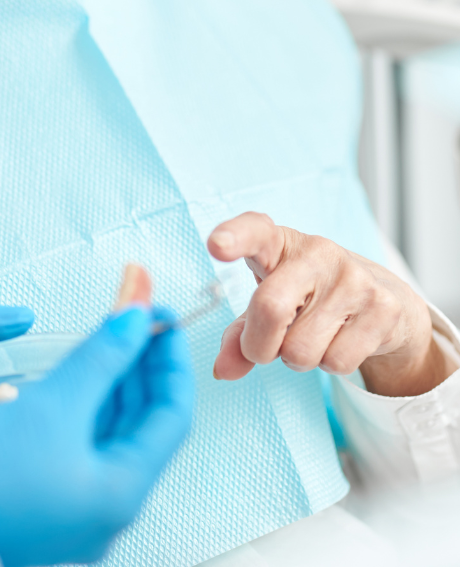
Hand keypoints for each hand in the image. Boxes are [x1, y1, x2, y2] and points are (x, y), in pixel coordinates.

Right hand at [0, 306, 193, 566]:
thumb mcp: (49, 406)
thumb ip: (100, 357)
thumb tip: (138, 316)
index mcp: (121, 493)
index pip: (171, 415)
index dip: (169, 360)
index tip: (162, 315)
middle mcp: (106, 509)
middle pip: (141, 424)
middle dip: (139, 364)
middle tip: (133, 314)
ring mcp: (75, 511)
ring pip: (110, 433)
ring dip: (111, 380)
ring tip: (105, 333)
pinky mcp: (45, 503)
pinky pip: (80, 444)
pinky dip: (85, 404)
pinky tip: (76, 372)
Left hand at [208, 212, 453, 397]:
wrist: (382, 299)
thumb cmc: (308, 297)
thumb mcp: (269, 303)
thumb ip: (240, 334)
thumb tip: (222, 370)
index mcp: (279, 244)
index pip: (255, 230)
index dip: (235, 236)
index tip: (217, 245)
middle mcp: (317, 252)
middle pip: (270, 309)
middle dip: (259, 346)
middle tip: (267, 346)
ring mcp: (354, 277)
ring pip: (302, 350)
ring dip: (299, 358)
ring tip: (314, 334)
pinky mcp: (384, 307)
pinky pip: (337, 362)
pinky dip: (330, 364)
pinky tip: (341, 339)